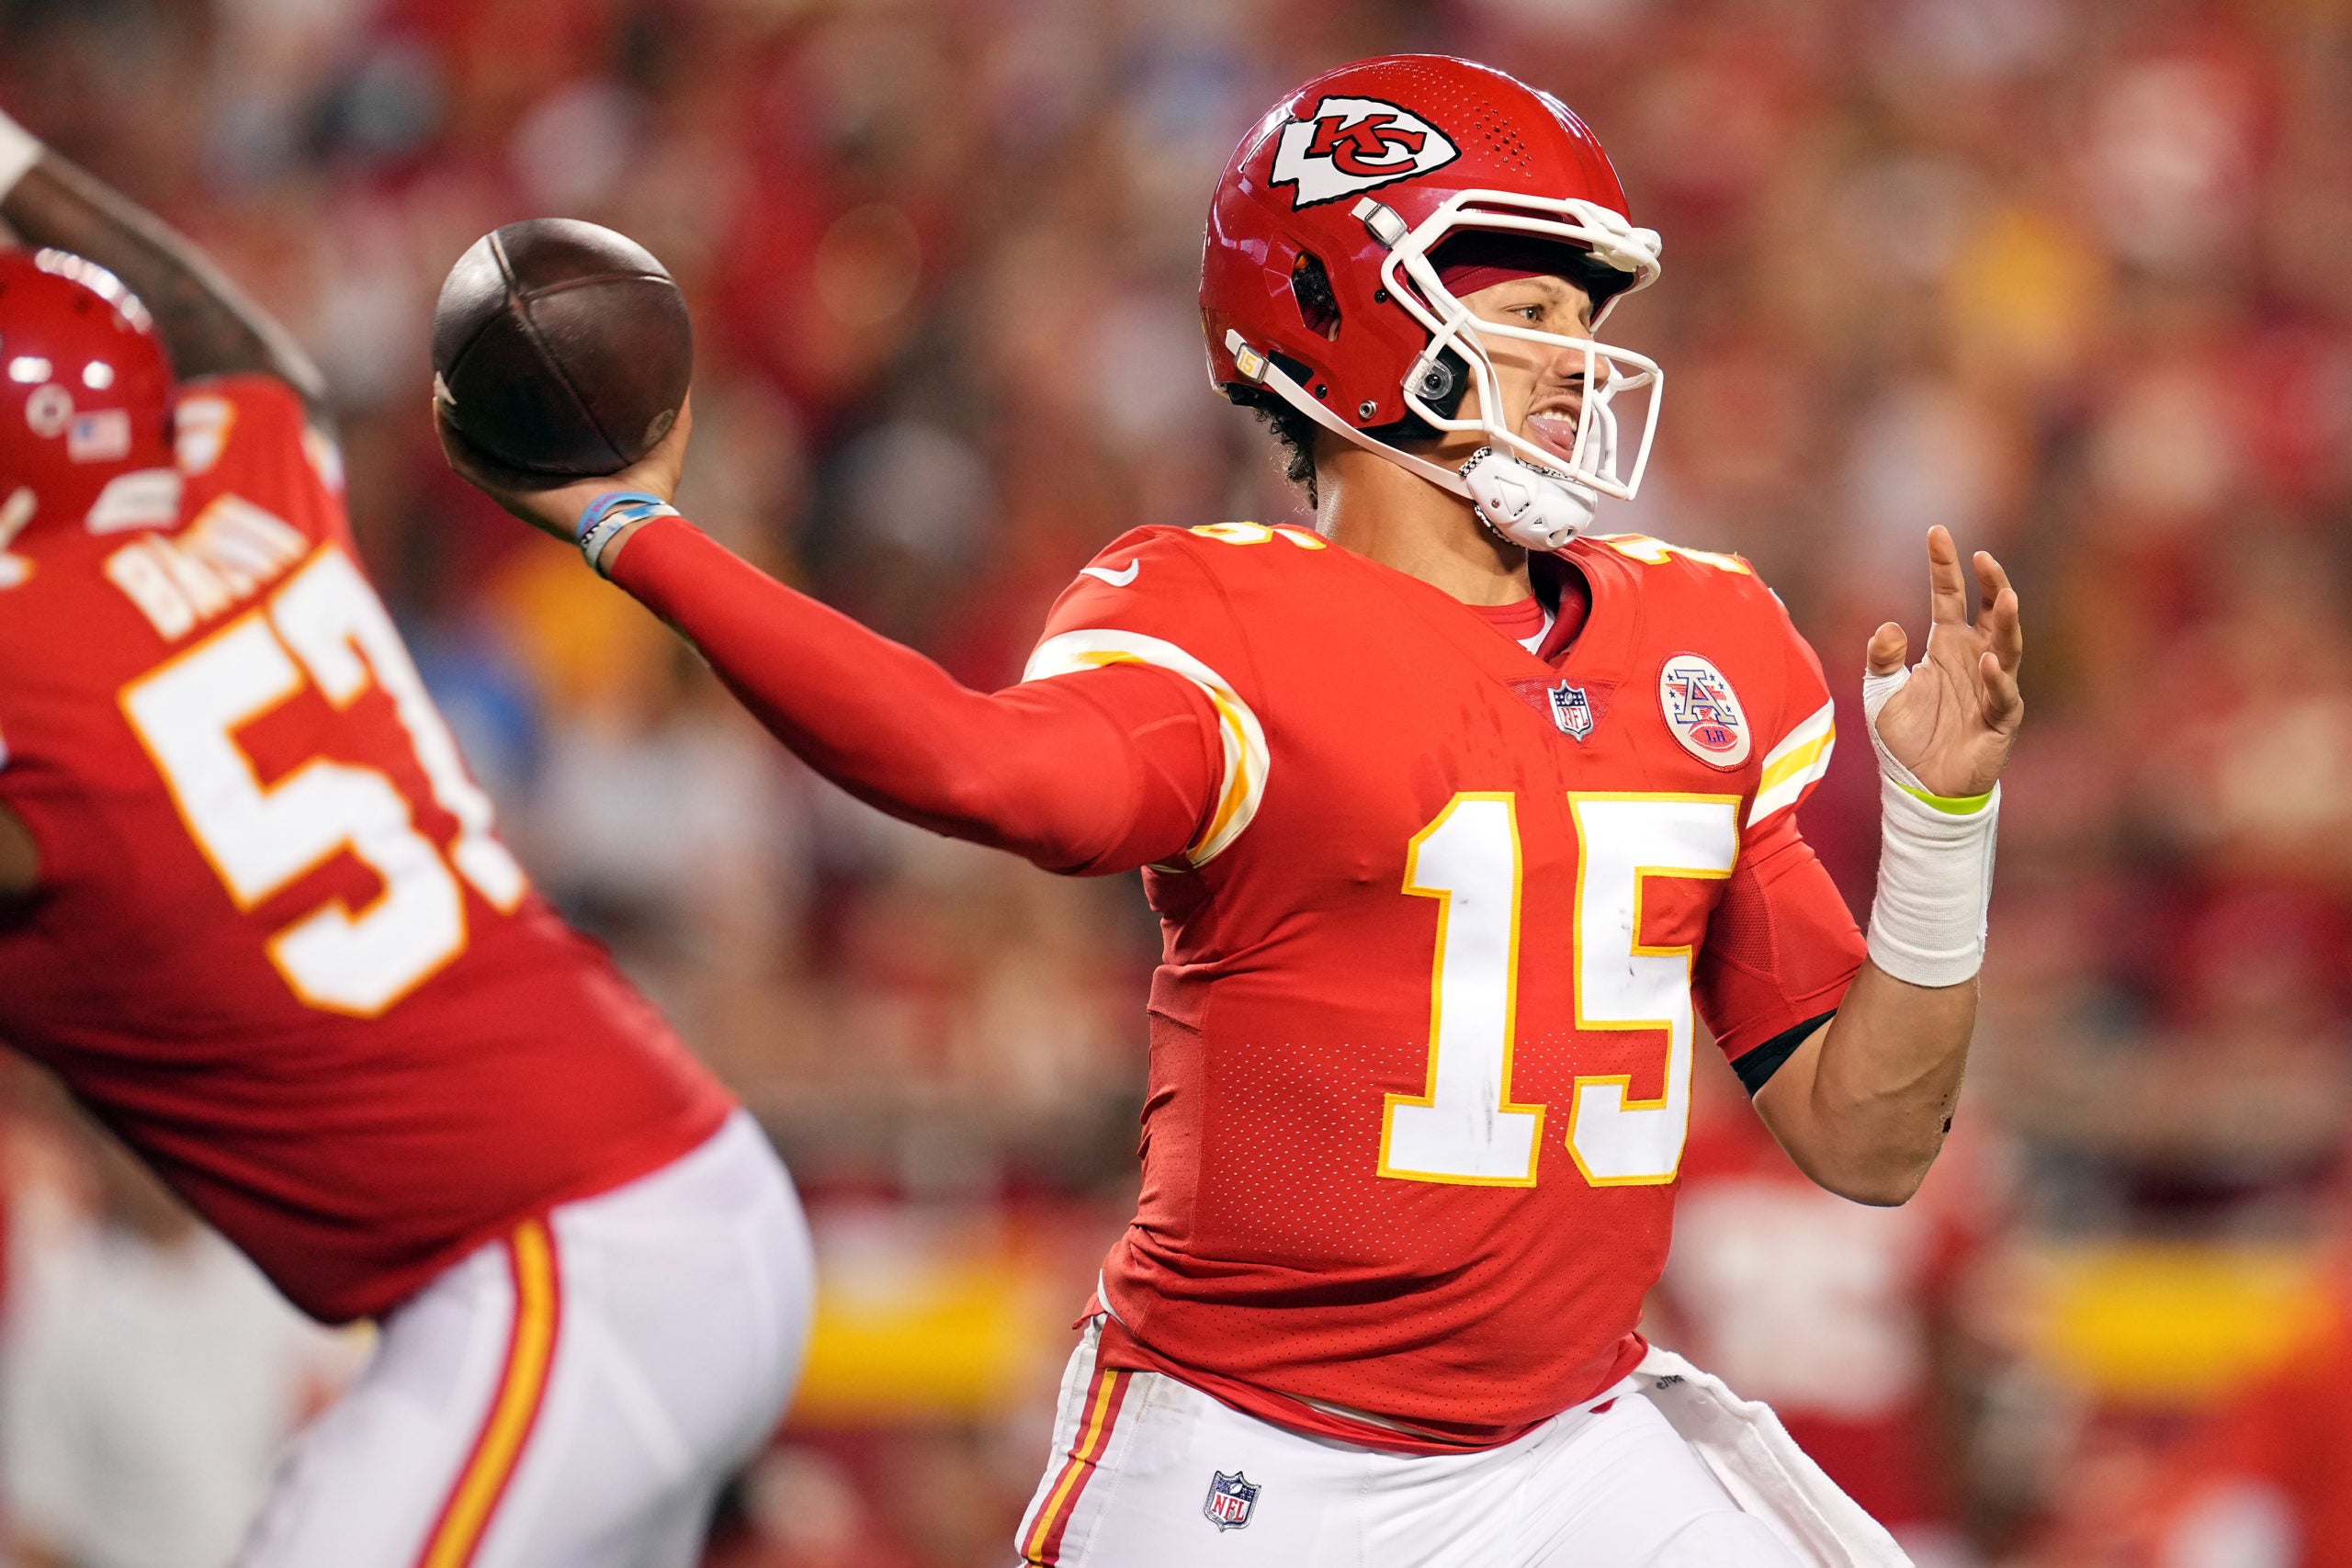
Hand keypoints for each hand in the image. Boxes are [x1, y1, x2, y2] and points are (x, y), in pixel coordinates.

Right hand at [435, 394, 693, 543]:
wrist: (629, 527)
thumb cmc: (651, 495)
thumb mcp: (666, 440)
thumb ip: (673, 408)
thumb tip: (679, 367)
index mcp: (565, 470)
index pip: (536, 437)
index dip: (524, 409)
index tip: (518, 373)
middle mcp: (534, 479)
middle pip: (497, 440)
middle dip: (483, 407)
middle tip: (473, 369)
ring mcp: (515, 487)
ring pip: (470, 447)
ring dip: (454, 415)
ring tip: (444, 378)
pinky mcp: (504, 491)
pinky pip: (465, 459)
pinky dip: (450, 430)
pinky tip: (442, 399)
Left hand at [1868, 525, 2022, 797]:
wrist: (1921, 787)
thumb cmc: (1907, 737)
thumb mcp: (1880, 694)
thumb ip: (1880, 659)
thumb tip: (1888, 626)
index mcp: (1945, 645)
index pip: (1949, 597)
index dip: (1944, 566)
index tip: (1936, 531)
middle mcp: (1974, 659)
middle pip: (1989, 613)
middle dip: (1990, 584)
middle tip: (1983, 557)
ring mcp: (1992, 687)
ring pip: (2007, 647)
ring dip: (2006, 623)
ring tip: (2004, 596)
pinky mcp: (2000, 720)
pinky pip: (2002, 696)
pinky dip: (1996, 679)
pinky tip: (1987, 662)